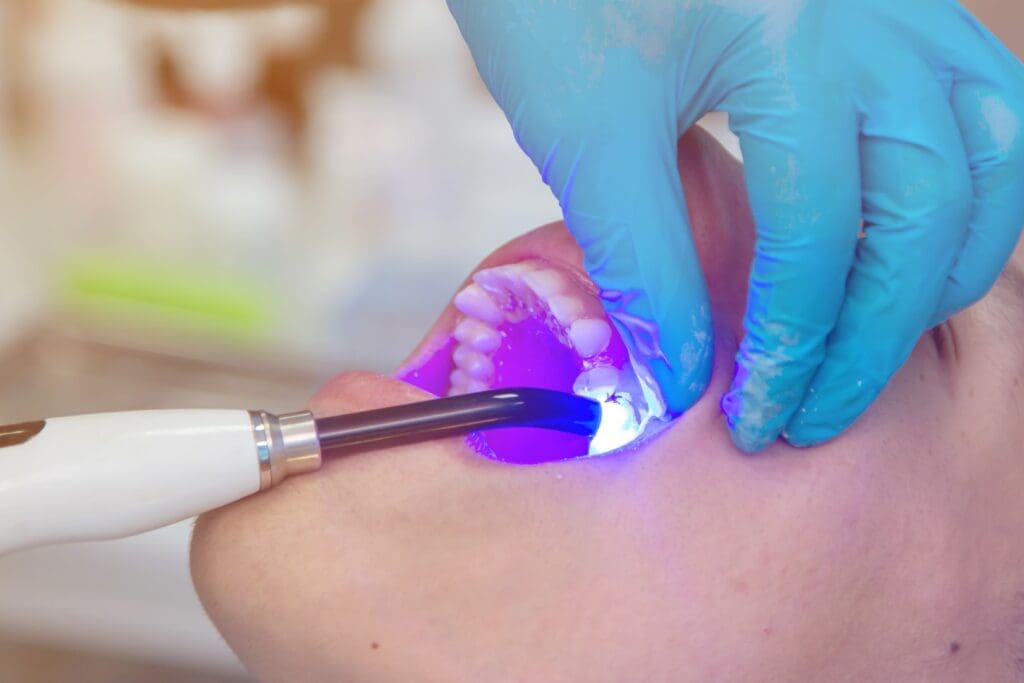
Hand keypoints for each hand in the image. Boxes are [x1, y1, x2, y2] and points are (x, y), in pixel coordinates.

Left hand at [447, 0, 1023, 450]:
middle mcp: (877, 16)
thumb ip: (643, 264)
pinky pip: (979, 110)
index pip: (826, 232)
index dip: (794, 344)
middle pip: (936, 207)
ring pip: (995, 157)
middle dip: (880, 331)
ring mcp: (899, 5)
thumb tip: (689, 378)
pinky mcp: (890, 11)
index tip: (754, 416)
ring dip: (947, 270)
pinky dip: (964, 196)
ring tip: (876, 345)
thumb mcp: (588, 137)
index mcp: (798, 39)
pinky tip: (913, 252)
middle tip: (814, 410)